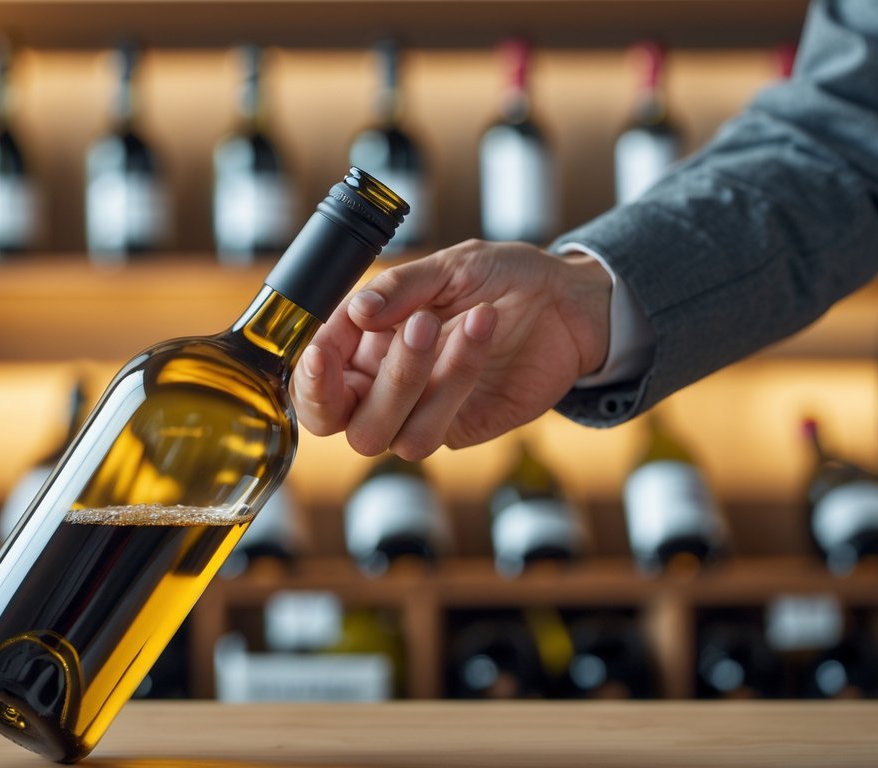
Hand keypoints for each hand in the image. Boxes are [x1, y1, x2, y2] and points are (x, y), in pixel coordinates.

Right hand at [291, 239, 612, 458]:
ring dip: (411, 377)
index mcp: (360, 344)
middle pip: (337, 422)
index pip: (313, 379)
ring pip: (384, 433)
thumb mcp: (448, 266)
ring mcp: (417, 412)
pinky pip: (436, 427)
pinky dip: (454, 376)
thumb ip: (398, 289)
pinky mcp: (456, 429)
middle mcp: (378, 384)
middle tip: (410, 327)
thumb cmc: (501, 278)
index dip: (309, 374)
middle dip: (358, 384)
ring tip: (446, 319)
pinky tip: (479, 328)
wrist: (568, 303)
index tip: (323, 350)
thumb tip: (355, 313)